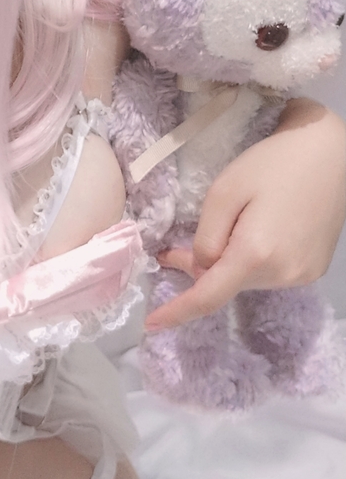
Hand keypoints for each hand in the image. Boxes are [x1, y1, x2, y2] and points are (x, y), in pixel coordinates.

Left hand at [143, 99, 345, 330]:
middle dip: (199, 270)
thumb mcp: (223, 193)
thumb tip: (200, 267)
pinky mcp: (313, 269)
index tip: (150, 323)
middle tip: (173, 248)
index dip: (177, 312)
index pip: (208, 297)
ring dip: (227, 264)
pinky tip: (254, 231)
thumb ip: (205, 237)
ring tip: (227, 228)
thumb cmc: (271, 164)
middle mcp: (282, 274)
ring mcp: (302, 275)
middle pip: (227, 285)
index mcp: (255, 255)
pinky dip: (250, 262)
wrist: (327, 154)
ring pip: (246, 281)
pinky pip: (268, 274)